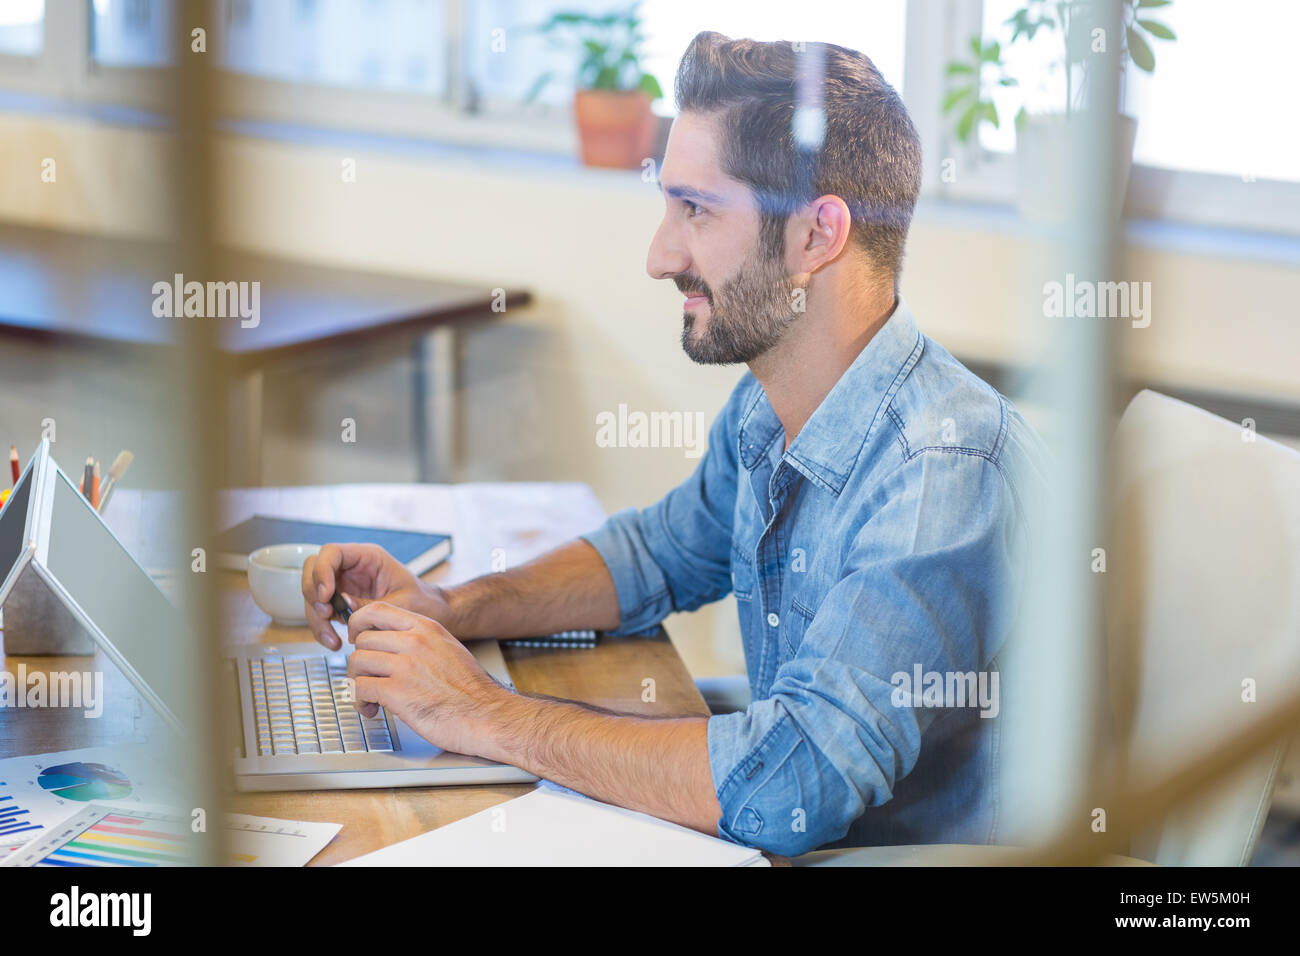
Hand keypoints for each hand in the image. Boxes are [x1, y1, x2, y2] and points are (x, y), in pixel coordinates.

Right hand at [302, 543, 452, 649]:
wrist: (430, 614)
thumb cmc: (422, 602)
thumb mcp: (402, 602)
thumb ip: (373, 604)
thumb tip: (344, 605)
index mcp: (368, 557)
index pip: (332, 553)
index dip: (322, 571)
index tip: (327, 595)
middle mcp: (351, 568)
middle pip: (313, 571)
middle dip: (313, 594)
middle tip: (326, 615)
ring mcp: (343, 584)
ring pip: (313, 595)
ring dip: (316, 618)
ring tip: (332, 639)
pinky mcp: (341, 603)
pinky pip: (321, 612)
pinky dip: (322, 628)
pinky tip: (334, 642)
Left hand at [345, 602, 509, 756]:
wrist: (487, 715)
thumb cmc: (470, 690)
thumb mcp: (448, 648)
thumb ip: (421, 641)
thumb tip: (392, 643)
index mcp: (427, 628)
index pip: (377, 609)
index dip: (358, 623)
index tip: (357, 638)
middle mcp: (415, 642)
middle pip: (363, 639)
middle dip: (360, 661)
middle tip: (367, 676)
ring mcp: (406, 666)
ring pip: (357, 662)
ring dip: (356, 682)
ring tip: (369, 696)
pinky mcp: (397, 692)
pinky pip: (360, 688)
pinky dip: (360, 701)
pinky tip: (372, 708)